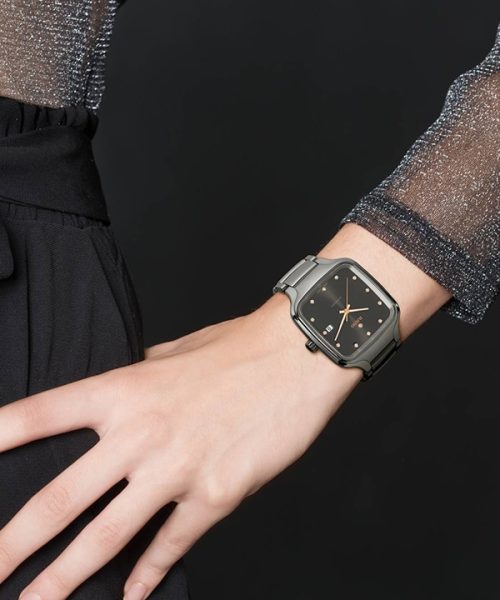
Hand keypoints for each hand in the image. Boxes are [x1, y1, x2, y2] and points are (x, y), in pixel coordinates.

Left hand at [0, 293, 360, 599]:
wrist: (297, 357)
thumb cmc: (238, 348)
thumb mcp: (176, 353)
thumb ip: (140, 376)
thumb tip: (120, 394)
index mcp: (125, 389)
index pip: (42, 413)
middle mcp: (141, 433)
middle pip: (60, 498)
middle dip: (13, 542)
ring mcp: (177, 468)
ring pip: (106, 536)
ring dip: (63, 578)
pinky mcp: (215, 495)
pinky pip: (170, 545)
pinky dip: (146, 574)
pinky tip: (130, 594)